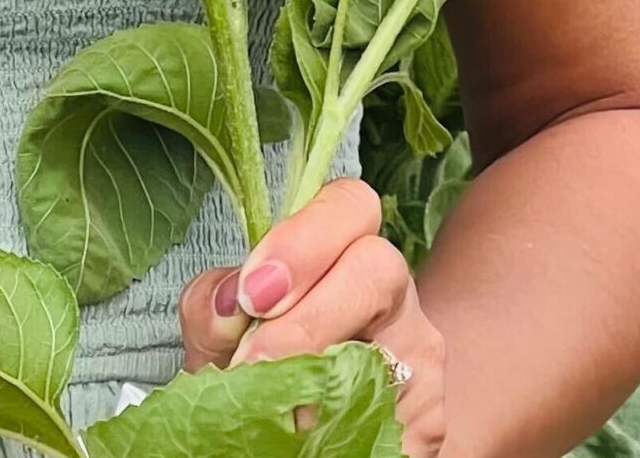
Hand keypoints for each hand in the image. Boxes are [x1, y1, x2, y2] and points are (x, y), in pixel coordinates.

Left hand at [179, 177, 447, 455]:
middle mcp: (393, 289)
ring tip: (280, 419)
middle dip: (314, 316)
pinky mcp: (428, 421)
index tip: (253, 293)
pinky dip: (350, 439)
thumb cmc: (257, 361)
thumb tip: (229, 307)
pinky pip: (398, 425)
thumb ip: (212, 309)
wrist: (308, 424)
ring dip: (331, 388)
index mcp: (345, 246)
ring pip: (396, 351)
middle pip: (380, 269)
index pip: (349, 205)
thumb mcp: (221, 332)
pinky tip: (313, 446)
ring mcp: (418, 354)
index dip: (305, 240)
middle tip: (256, 363)